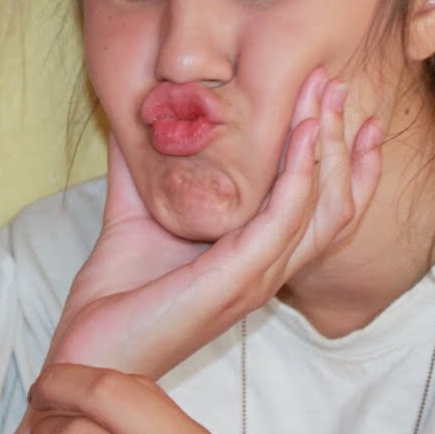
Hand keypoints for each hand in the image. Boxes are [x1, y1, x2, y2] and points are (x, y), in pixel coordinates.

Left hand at [49, 69, 381, 377]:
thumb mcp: (136, 213)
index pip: (324, 206)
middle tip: (339, 82)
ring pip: (322, 206)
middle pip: (335, 201)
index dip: (345, 159)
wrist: (89, 351)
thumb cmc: (116, 297)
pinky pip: (284, 219)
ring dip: (329, 145)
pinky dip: (299, 173)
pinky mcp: (237, 280)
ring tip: (327, 95)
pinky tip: (302, 132)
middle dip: (344, 138)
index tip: (343, 105)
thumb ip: (144, 166)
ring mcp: (258, 276)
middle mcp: (268, 268)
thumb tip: (140, 113)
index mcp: (256, 257)